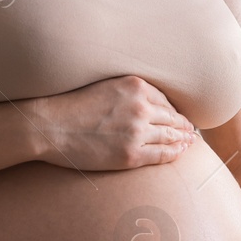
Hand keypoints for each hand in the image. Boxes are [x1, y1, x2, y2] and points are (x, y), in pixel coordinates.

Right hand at [26, 75, 197, 170]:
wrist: (49, 126)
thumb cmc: (71, 106)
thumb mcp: (105, 87)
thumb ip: (129, 92)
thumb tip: (150, 101)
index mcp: (135, 86)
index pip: (165, 101)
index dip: (174, 111)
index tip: (180, 117)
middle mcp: (140, 107)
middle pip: (172, 118)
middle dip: (183, 126)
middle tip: (191, 132)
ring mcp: (137, 132)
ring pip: (170, 136)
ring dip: (182, 140)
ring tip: (189, 142)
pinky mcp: (130, 154)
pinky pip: (162, 154)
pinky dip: (174, 153)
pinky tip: (180, 152)